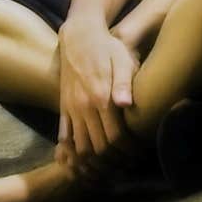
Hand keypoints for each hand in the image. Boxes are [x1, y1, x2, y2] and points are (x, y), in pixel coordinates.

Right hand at [55, 21, 142, 181]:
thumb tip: (125, 104)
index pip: (115, 136)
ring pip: (80, 147)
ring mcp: (71, 109)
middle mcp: (83, 107)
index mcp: (100, 97)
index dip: (128, 150)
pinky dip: (74, 152)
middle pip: (98, 147)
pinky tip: (87, 158)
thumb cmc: (107, 48)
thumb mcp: (121, 59)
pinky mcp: (63, 108)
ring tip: (110, 164)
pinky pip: (65, 137)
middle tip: (128, 163)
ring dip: (95, 161)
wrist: (79, 37)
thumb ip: (123, 82)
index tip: (138, 153)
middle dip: (115, 160)